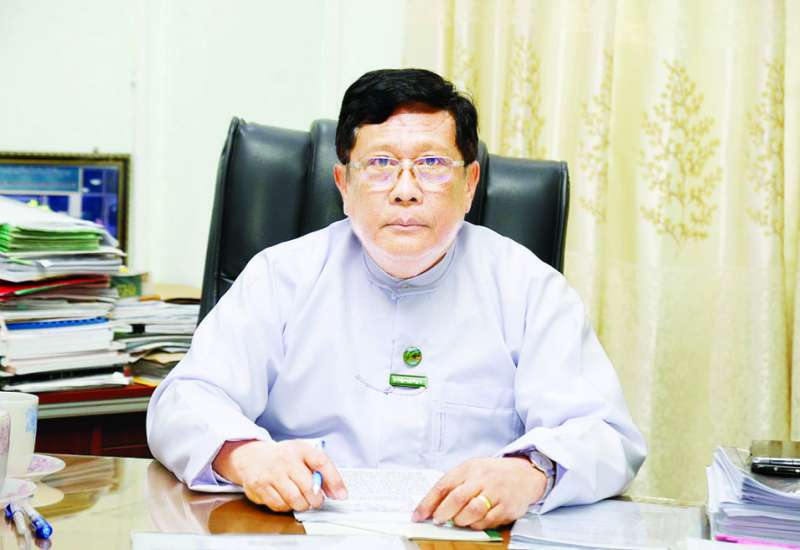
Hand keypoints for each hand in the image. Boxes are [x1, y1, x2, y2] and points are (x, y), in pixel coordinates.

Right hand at [212, 439, 347, 511]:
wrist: (251, 456)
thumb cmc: (283, 457)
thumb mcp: (303, 455)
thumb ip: (321, 471)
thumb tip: (338, 493)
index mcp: (300, 449)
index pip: (321, 463)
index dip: (334, 481)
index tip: (341, 495)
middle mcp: (285, 460)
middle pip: (309, 487)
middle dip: (316, 500)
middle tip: (316, 500)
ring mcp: (271, 474)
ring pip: (295, 500)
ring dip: (302, 505)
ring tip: (301, 500)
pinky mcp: (260, 487)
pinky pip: (279, 505)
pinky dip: (286, 506)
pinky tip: (286, 499)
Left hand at [412, 457, 545, 529]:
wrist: (524, 474)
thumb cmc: (492, 474)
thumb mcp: (471, 471)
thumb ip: (453, 485)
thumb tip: (430, 506)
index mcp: (469, 468)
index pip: (444, 485)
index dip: (428, 502)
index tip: (418, 516)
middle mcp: (483, 479)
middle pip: (457, 498)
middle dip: (443, 513)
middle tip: (437, 520)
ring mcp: (496, 493)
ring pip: (472, 511)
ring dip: (460, 520)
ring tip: (457, 521)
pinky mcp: (507, 507)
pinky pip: (486, 522)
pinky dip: (476, 525)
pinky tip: (474, 521)